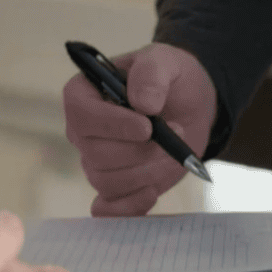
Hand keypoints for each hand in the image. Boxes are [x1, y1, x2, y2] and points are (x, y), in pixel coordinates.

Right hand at [63, 42, 216, 216]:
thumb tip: (142, 104)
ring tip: (175, 152)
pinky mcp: (117, 187)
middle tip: (176, 131)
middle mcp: (83, 133)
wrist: (190, 106)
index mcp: (83, 96)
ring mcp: (97, 162)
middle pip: (97, 155)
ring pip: (108, 181)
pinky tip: (152, 193)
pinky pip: (107, 209)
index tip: (148, 125)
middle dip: (142, 150)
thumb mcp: (164, 61)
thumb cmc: (169, 79)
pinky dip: (129, 207)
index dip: (113, 125)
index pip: (81, 115)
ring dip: (149, 171)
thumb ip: (151, 73)